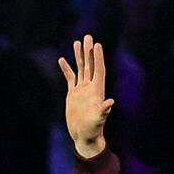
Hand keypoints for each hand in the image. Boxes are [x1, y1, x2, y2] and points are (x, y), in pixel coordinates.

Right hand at [58, 34, 114, 157]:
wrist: (84, 136)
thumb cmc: (93, 130)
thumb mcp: (98, 119)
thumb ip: (103, 111)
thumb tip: (110, 103)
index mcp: (97, 90)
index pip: (98, 69)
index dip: (98, 57)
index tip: (97, 44)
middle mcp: (90, 87)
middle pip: (90, 65)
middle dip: (89, 51)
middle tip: (88, 36)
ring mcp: (81, 90)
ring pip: (81, 68)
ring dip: (79, 56)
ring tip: (77, 42)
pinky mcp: (73, 94)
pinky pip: (70, 78)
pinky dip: (66, 69)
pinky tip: (63, 59)